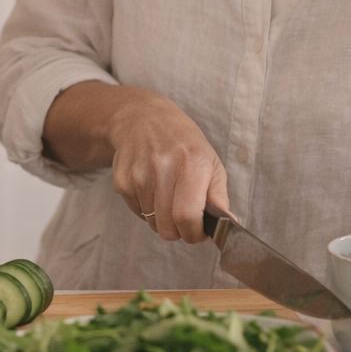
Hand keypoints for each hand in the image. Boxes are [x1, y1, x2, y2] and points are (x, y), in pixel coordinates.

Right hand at [107, 90, 230, 243]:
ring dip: (162, 218)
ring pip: (152, 222)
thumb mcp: (210, 162)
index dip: (194, 233)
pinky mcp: (121, 180)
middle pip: (167, 227)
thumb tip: (228, 225)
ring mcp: (138, 174)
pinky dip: (146, 209)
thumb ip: (219, 197)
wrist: (143, 118)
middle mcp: (162, 167)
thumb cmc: (183, 142)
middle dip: (179, 231)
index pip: (187, 217)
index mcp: (191, 163)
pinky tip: (152, 188)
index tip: (198, 232)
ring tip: (167, 195)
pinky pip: (137, 213)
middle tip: (184, 218)